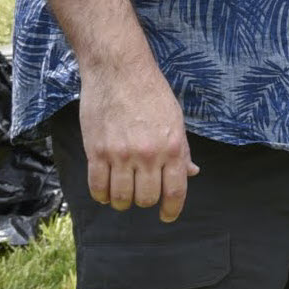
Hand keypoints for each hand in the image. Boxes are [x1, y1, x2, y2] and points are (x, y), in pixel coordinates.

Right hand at [80, 53, 199, 218]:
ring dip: (122, 201)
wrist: (119, 70)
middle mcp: (149, 155)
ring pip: (121, 197)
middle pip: (147, 198)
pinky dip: (102, 195)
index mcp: (173, 147)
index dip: (171, 210)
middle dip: (145, 201)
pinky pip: (97, 186)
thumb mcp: (176, 120)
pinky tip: (105, 192)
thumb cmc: (151, 93)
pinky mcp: (96, 151)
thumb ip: (182, 150)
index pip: (175, 191)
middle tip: (141, 194)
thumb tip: (191, 173)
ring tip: (122, 194)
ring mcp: (121, 154)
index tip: (167, 217)